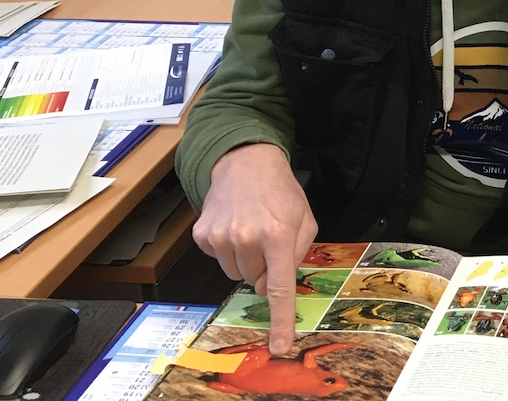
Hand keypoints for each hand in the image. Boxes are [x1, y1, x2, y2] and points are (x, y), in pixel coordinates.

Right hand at [192, 143, 317, 353]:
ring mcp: (221, 237)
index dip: (280, 321)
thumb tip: (273, 287)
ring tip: (250, 230)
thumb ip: (297, 255)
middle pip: (256, 282)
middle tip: (267, 239)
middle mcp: (247, 238)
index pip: (280, 289)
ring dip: (245, 260)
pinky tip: (233, 226)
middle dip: (264, 268)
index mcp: (278, 235)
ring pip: (236, 274)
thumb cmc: (281, 192)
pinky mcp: (202, 234)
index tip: (279, 346)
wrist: (245, 161)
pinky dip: (227, 250)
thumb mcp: (305, 219)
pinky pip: (217, 259)